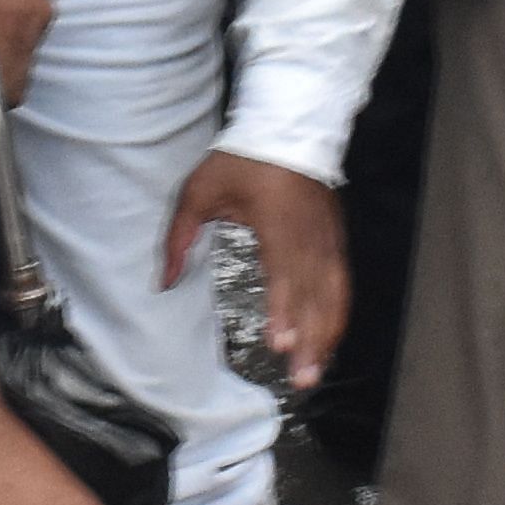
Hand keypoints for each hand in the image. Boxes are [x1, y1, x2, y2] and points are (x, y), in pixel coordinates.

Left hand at [166, 149, 347, 380]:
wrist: (289, 125)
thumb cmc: (242, 159)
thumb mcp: (200, 191)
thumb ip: (179, 237)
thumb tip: (163, 282)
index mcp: (277, 220)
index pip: (285, 272)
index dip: (285, 309)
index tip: (279, 343)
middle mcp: (310, 233)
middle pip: (316, 294)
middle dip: (311, 340)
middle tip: (301, 379)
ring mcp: (328, 237)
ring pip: (334, 294)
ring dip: (327, 335)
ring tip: (314, 372)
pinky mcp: (336, 239)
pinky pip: (341, 284)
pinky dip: (337, 315)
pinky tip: (328, 342)